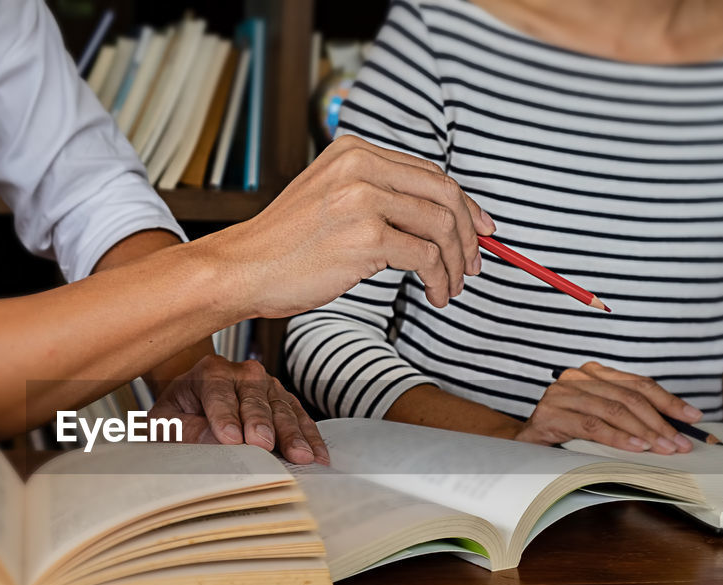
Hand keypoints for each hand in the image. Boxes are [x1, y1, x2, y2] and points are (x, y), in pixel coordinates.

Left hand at [147, 355, 328, 464]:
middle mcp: (242, 373)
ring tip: (301, 456)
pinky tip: (317, 456)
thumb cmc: (178, 414)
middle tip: (265, 446)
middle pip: (254, 399)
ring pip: (281, 408)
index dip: (224, 417)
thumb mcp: (167, 422)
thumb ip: (188, 431)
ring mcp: (267, 385)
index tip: (230, 439)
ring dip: (292, 433)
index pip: (218, 394)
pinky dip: (309, 437)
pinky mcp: (283, 400)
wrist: (193, 401)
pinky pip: (299, 417)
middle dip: (261, 423)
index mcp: (209, 372)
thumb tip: (218, 444)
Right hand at [200, 135, 494, 317]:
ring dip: (456, 262)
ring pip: (441, 226)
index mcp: (354, 151)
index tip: (479, 229)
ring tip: (452, 286)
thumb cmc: (284, 245)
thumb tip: (435, 217)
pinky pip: (425, 257)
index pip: (429, 173)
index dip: (463, 204)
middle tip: (475, 262)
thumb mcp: (329, 198)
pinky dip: (439, 279)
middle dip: (469, 233)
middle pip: (444, 194)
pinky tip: (434, 294)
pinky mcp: (365, 237)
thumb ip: (375, 194)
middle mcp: (361, 167)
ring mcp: (363, 200)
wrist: (243, 268)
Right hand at [515, 362, 703, 453]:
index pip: (638, 384)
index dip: (669, 400)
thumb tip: (673, 428)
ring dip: (643, 431)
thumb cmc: (566, 432)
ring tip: (662, 448)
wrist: (523, 444)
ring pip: (613, 410)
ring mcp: (562, 394)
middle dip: (660, 421)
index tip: (693, 418)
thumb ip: (628, 415)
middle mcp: (577, 378)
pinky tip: (635, 447)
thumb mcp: (600, 417)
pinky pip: (592, 425)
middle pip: (629, 397)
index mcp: (593, 373)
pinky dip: (617, 437)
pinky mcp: (551, 414)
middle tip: (679, 443)